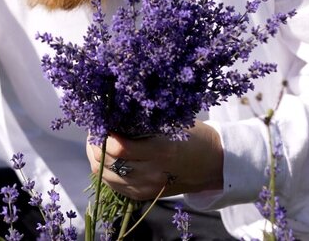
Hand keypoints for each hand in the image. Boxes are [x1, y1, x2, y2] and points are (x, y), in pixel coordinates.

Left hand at [85, 124, 224, 200]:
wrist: (214, 165)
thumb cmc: (194, 137)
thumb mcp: (173, 123)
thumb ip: (145, 121)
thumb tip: (115, 112)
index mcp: (161, 151)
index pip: (119, 148)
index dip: (103, 134)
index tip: (101, 121)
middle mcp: (152, 173)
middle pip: (108, 163)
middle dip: (95, 145)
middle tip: (95, 131)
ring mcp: (147, 187)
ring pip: (107, 176)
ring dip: (97, 159)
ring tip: (98, 144)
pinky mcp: (144, 195)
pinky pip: (114, 186)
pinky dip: (105, 172)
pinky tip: (107, 159)